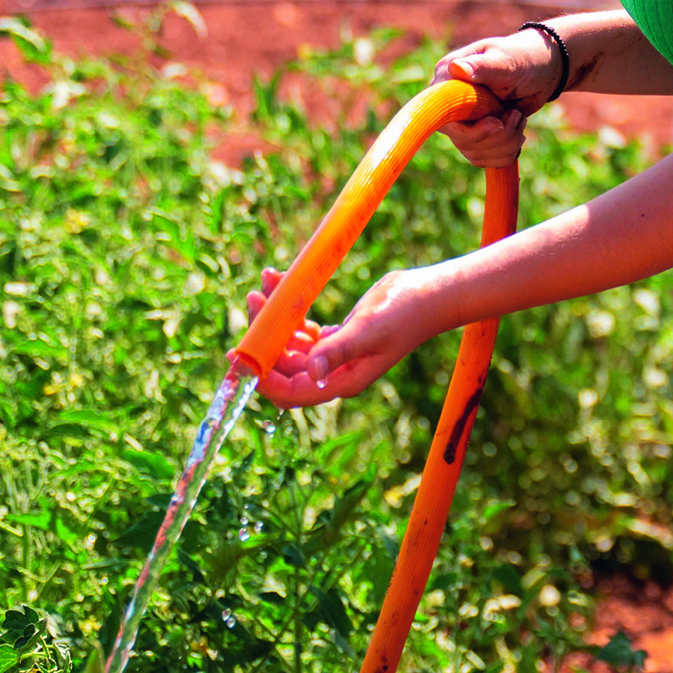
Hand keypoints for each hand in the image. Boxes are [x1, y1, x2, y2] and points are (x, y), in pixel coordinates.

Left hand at [243, 265, 441, 407]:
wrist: (430, 294)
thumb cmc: (405, 313)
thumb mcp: (370, 329)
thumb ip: (338, 349)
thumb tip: (310, 372)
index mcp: (342, 380)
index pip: (290, 391)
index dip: (263, 377)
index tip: (243, 352)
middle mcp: (334, 372)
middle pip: (284, 366)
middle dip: (264, 338)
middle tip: (254, 301)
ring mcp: (334, 354)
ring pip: (289, 344)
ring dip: (273, 318)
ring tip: (265, 283)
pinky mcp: (337, 335)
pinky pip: (302, 327)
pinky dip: (289, 308)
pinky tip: (282, 281)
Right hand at [434, 28, 569, 167]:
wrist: (542, 69)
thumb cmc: (523, 57)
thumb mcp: (505, 61)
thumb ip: (481, 67)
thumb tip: (456, 68)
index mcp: (447, 78)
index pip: (442, 117)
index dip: (470, 129)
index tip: (496, 122)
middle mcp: (449, 103)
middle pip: (462, 140)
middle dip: (497, 136)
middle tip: (516, 114)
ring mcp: (462, 121)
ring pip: (475, 153)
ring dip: (506, 143)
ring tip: (519, 117)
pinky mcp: (477, 135)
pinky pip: (484, 159)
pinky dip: (507, 152)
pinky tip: (518, 131)